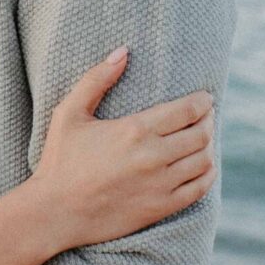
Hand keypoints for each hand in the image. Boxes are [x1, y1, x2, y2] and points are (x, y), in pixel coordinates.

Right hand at [31, 54, 215, 245]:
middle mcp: (153, 157)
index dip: (202, 102)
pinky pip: (199, 189)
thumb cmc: (60, 160)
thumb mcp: (69, 113)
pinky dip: (208, 174)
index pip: (187, 110)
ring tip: (203, 138)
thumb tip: (123, 52)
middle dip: (208, 120)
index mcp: (135, 130)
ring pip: (204, 160)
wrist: (56, 212)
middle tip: (206, 116)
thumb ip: (96, 79)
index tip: (206, 98)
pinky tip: (204, 166)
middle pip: (201, 133)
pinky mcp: (161, 207)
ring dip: (208, 146)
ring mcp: (160, 185)